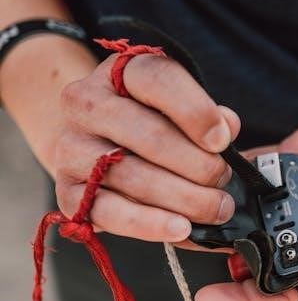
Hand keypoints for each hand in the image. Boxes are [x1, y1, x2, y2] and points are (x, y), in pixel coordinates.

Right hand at [56, 54, 239, 240]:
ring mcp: (71, 148)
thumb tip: (227, 126)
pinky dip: (148, 224)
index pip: (157, 79)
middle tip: (223, 181)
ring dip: (183, 198)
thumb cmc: (146, 124)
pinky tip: (179, 228)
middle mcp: (86, 104)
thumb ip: (204, 114)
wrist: (93, 145)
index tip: (222, 140)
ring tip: (214, 208)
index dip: (195, 111)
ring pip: (132, 176)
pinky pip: (109, 212)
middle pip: (148, 134)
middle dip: (197, 165)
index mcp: (119, 72)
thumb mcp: (176, 106)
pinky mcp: (67, 190)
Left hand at [195, 66, 297, 300]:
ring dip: (222, 213)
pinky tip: (210, 167)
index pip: (289, 286)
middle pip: (263, 251)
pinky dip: (236, 171)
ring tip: (185, 206)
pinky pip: (258, 171)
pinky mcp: (295, 159)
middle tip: (182, 241)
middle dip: (224, 252)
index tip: (209, 298)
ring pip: (254, 213)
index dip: (249, 299)